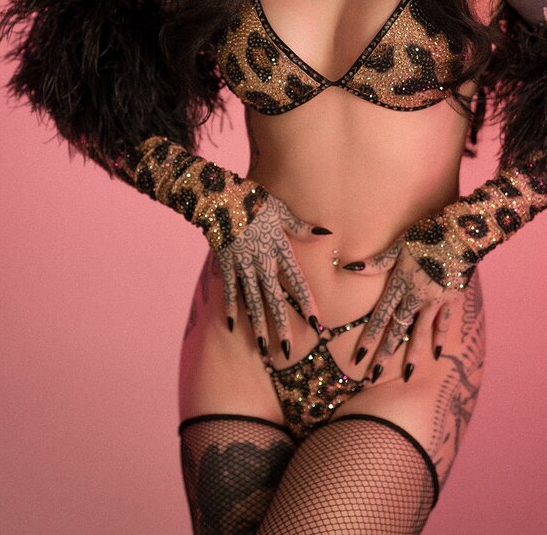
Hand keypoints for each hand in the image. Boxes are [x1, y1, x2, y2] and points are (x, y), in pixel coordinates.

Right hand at [215, 193, 328, 360]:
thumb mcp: (281, 211)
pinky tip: (234, 327)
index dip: (306, 302)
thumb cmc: (256, 201)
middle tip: (289, 350)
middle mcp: (261, 261)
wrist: (220, 198)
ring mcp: (242, 265)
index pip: (296, 280)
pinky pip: (229, 291)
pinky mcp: (225, 265)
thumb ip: (302, 226)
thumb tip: (326, 234)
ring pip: (252, 301)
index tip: (316, 322)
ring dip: (258, 325)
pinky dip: (231, 308)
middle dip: (282, 325)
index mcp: (278, 248)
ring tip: (263, 348)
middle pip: (273, 298)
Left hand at [342, 241, 465, 381]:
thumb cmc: (426, 235)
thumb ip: (378, 262)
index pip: (380, 316)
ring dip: (413, 354)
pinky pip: (444, 322)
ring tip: (407, 375)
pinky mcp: (451, 299)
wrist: (460, 235)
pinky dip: (440, 336)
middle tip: (373, 376)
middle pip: (397, 329)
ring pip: (420, 332)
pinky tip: (437, 352)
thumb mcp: (399, 245)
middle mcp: (415, 297)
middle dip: (385, 354)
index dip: (369, 337)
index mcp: (400, 283)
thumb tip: (350, 267)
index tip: (358, 357)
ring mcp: (434, 300)